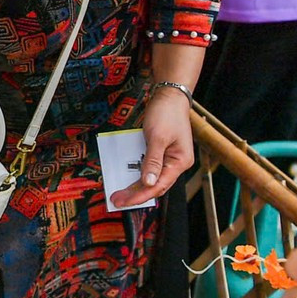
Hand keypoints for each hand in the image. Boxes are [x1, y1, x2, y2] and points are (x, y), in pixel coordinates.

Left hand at [112, 88, 194, 207]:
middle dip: (135, 194)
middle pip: (155, 185)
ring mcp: (169, 158)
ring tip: (119, 192)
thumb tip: (149, 183)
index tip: (124, 201)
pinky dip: (137, 172)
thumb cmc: (166, 114)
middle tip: (116, 199)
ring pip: (151, 178)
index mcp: (180, 162)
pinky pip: (148, 166)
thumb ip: (152, 161)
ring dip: (135, 185)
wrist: (169, 95)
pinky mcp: (161, 152)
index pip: (159, 186)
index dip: (140, 195)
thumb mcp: (157, 137)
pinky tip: (124, 175)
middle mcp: (176, 163)